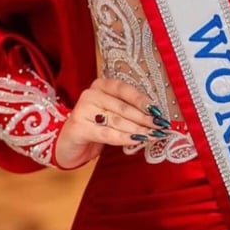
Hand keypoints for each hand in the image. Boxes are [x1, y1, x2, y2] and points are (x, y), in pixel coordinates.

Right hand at [54, 77, 168, 169]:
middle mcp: (90, 94)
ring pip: (117, 120)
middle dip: (144, 118)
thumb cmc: (95, 127)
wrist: (68, 144)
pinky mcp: (78, 127)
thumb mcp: (111, 115)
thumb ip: (128, 112)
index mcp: (101, 85)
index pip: (124, 89)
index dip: (142, 100)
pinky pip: (106, 133)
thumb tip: (155, 116)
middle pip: (123, 106)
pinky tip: (136, 141)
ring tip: (152, 135)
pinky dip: (123, 138)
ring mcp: (82, 109)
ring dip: (138, 129)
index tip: (158, 111)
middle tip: (160, 127)